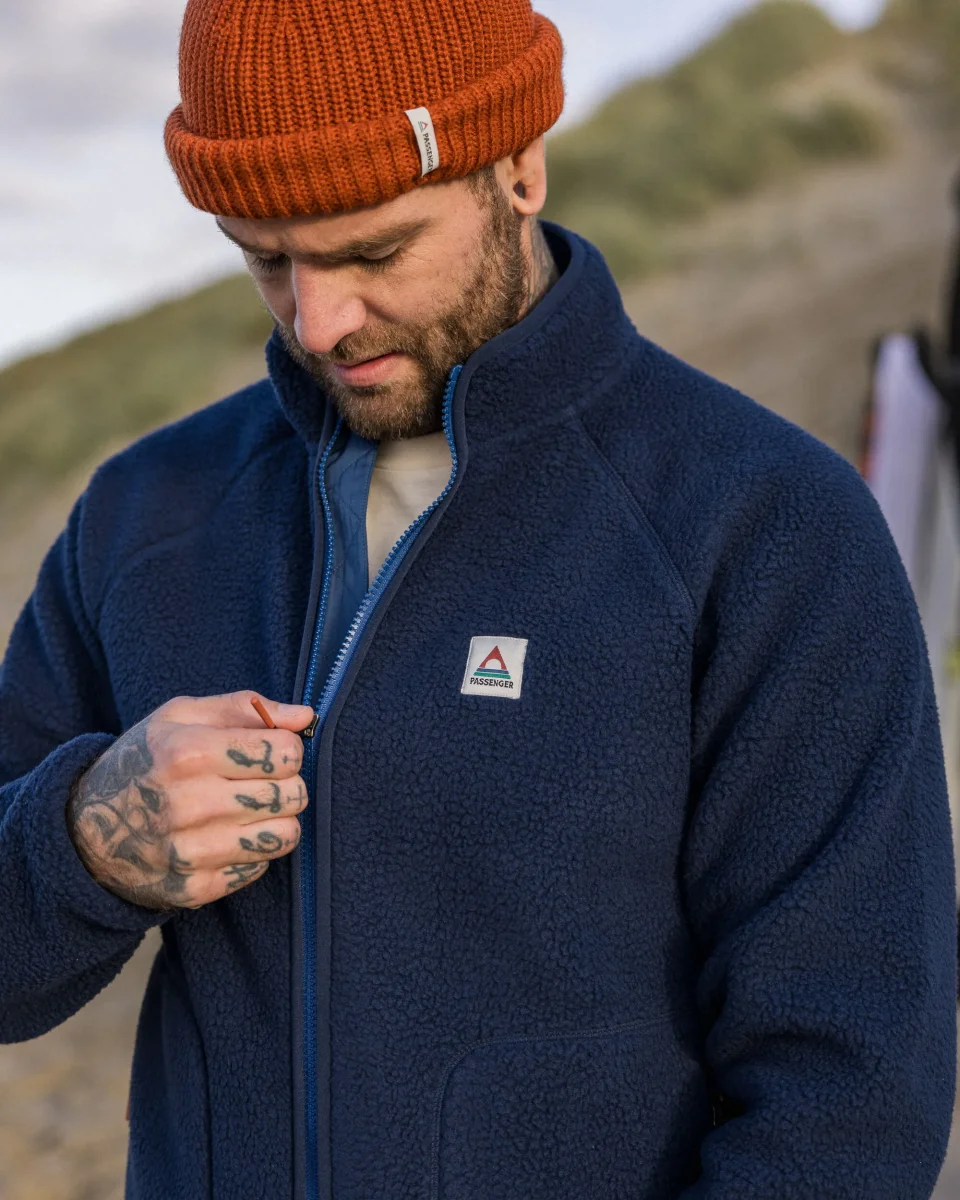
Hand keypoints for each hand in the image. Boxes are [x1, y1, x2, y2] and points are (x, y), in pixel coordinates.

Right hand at [67, 692, 313, 910]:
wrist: (85, 829)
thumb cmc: (145, 761)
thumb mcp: (180, 716)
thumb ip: (245, 708)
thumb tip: (305, 716)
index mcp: (187, 753)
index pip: (284, 753)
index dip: (287, 749)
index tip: (270, 751)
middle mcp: (188, 804)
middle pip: (292, 794)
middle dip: (287, 784)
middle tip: (260, 782)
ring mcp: (191, 851)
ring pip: (285, 835)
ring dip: (276, 820)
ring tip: (249, 809)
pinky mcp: (195, 888)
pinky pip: (260, 867)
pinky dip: (252, 851)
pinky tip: (226, 836)